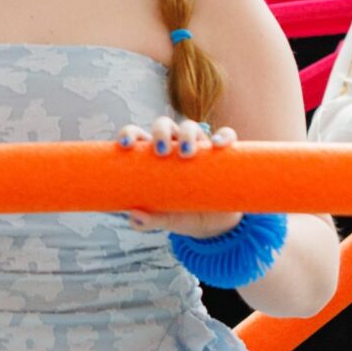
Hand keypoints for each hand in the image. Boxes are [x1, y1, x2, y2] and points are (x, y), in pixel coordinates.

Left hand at [116, 116, 242, 240]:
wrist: (214, 224)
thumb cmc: (181, 215)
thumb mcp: (165, 219)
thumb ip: (149, 221)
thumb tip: (135, 217)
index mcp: (154, 157)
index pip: (138, 136)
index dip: (130, 134)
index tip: (126, 145)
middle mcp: (175, 146)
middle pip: (164, 125)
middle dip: (160, 132)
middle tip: (161, 152)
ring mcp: (199, 147)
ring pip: (191, 127)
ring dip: (187, 134)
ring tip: (187, 153)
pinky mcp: (221, 153)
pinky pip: (226, 136)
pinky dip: (223, 136)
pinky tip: (219, 145)